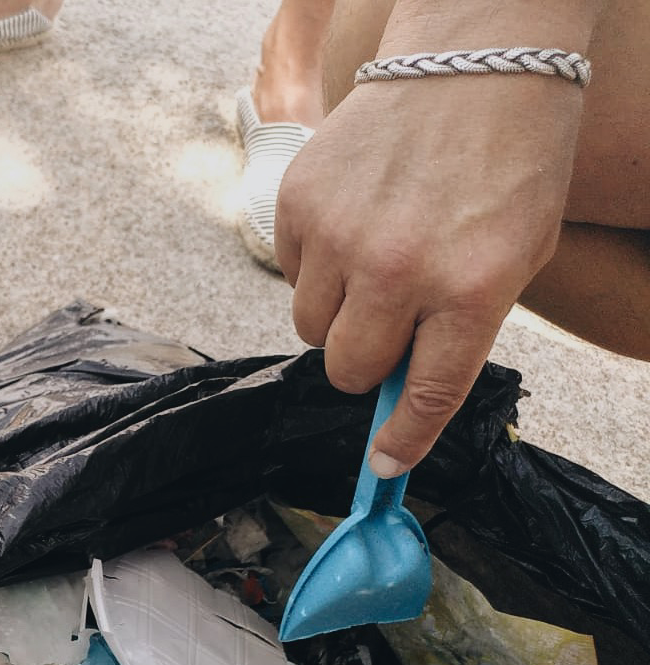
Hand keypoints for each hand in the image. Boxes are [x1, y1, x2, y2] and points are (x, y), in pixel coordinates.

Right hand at [275, 75, 583, 476]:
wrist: (474, 62)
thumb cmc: (509, 161)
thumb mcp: (515, 254)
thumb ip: (461, 328)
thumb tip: (397, 394)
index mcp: (469, 288)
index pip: (423, 394)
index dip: (399, 440)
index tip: (382, 462)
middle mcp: (398, 270)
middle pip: (347, 369)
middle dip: (365, 361)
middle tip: (386, 328)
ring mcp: (341, 236)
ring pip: (310, 328)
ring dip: (336, 314)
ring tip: (370, 264)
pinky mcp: (299, 205)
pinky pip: (291, 273)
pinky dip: (316, 263)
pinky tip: (353, 222)